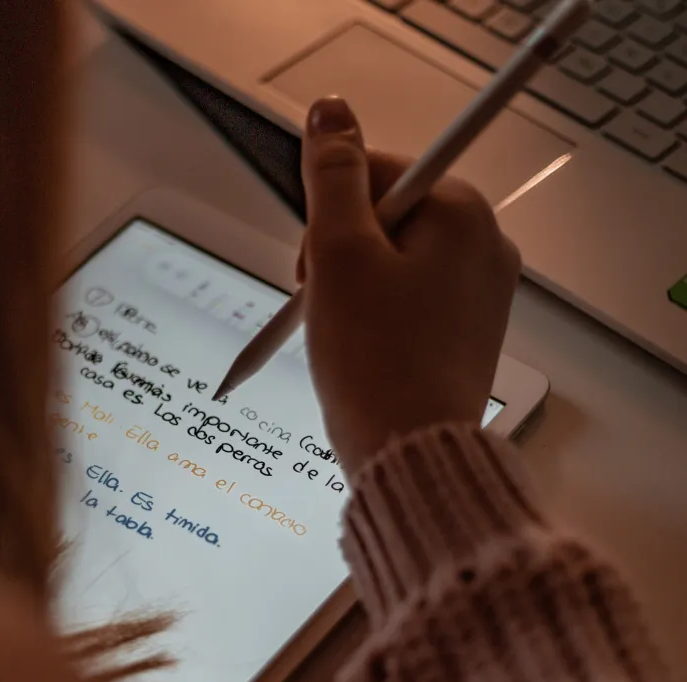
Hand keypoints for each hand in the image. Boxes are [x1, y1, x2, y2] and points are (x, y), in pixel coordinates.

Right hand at [299, 97, 519, 476]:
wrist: (409, 454)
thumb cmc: (374, 360)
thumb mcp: (338, 255)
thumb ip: (334, 176)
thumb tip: (331, 111)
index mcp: (460, 212)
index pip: (374, 171)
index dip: (327, 216)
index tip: (313, 265)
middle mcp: (484, 242)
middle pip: (387, 216)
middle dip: (340, 253)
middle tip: (324, 304)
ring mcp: (482, 290)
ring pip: (396, 259)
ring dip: (355, 286)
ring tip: (344, 333)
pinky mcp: (470, 329)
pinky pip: (413, 298)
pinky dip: (379, 314)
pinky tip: (367, 348)